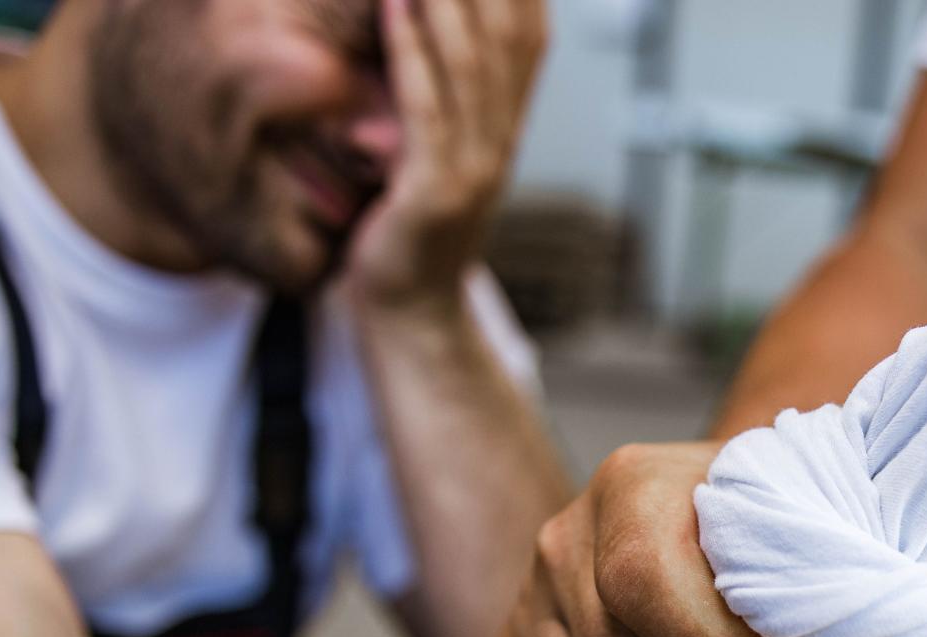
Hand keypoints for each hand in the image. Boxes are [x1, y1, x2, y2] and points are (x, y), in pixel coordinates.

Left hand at [349, 0, 545, 315]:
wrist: (411, 316)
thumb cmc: (410, 230)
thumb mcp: (437, 151)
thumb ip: (444, 96)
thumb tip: (431, 26)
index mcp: (505, 123)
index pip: (528, 29)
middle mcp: (502, 137)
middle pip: (505, 31)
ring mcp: (476, 166)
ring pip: (470, 60)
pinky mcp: (437, 192)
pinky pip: (427, 109)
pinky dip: (414, 53)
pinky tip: (398, 6)